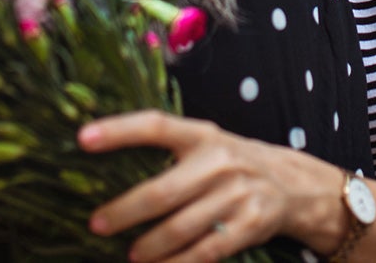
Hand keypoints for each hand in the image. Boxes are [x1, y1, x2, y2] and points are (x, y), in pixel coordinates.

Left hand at [80, 111, 333, 262]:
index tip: (82, 138)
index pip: (156, 125)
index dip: (119, 131)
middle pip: (163, 191)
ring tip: (132, 256)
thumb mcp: (207, 143)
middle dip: (124, 212)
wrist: (293, 184)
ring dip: (150, 247)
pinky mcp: (251, 224)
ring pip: (181, 228)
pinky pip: (206, 251)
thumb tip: (104, 165)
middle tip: (97, 224)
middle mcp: (220, 161)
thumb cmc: (232, 164)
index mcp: (202, 134)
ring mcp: (237, 193)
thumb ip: (169, 149)